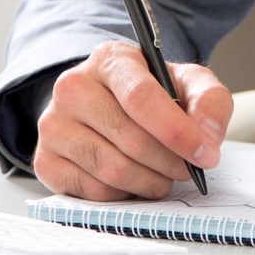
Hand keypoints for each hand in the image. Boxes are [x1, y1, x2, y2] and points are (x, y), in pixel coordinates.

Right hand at [31, 41, 230, 200]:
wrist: (107, 104)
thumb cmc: (151, 93)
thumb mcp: (187, 83)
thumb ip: (209, 100)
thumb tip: (208, 137)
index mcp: (109, 59)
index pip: (141, 97)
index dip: (177, 132)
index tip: (205, 154)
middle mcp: (72, 87)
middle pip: (131, 139)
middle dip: (171, 162)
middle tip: (189, 168)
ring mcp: (53, 125)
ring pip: (112, 170)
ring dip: (151, 182)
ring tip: (164, 174)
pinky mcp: (44, 160)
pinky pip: (94, 192)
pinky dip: (125, 194)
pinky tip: (134, 180)